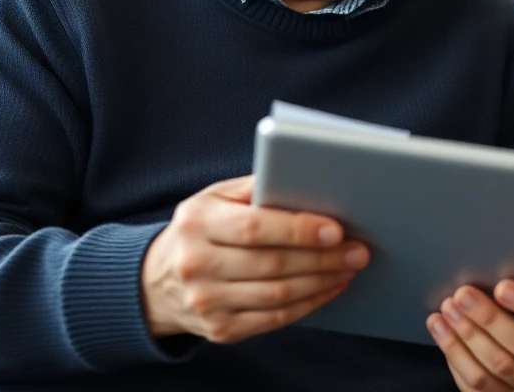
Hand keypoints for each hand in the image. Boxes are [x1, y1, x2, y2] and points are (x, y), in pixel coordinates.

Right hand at [140, 175, 368, 342]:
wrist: (155, 281)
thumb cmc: (201, 229)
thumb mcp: (216, 197)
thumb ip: (256, 188)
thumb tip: (309, 183)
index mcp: (196, 223)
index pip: (254, 227)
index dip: (299, 230)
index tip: (337, 230)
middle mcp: (195, 264)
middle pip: (272, 264)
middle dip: (323, 258)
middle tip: (358, 250)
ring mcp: (206, 302)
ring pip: (277, 295)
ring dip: (322, 282)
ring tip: (349, 267)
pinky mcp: (219, 329)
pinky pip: (274, 319)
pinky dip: (309, 304)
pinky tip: (329, 288)